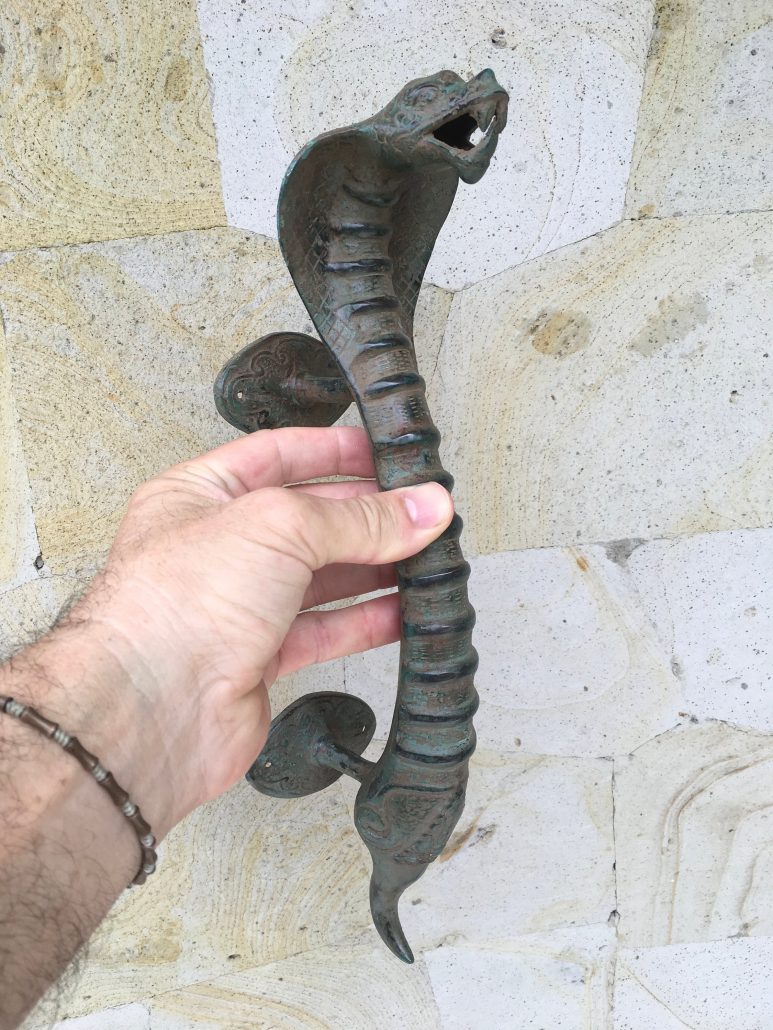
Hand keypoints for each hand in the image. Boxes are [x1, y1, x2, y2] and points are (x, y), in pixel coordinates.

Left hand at [63, 426, 452, 834]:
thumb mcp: (276, 528)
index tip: (382, 455)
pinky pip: (325, 630)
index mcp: (201, 495)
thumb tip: (419, 508)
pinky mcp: (259, 657)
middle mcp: (218, 548)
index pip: (277, 455)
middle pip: (309, 519)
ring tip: (426, 559)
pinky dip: (366, 620)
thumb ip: (357, 518)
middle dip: (367, 515)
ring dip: (375, 568)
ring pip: (321, 577)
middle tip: (421, 514)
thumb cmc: (171, 609)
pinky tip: (402, 611)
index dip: (333, 451)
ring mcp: (238, 605)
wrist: (150, 711)